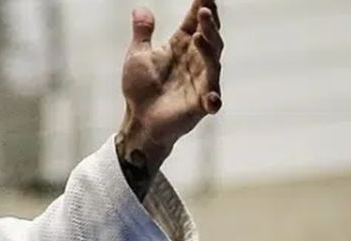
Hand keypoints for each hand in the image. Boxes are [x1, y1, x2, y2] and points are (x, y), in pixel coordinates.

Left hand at [117, 1, 224, 170]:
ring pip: (213, 62)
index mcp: (182, 46)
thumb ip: (142, 33)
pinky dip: (212, 99)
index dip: (201, 7)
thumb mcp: (137, 57)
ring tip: (198, 36)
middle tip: (204, 10)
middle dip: (209, 24)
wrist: (139, 120)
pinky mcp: (200, 104)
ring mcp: (202, 82)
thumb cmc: (140, 88)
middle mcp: (196, 60)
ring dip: (209, 49)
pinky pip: (211, 100)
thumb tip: (139, 8)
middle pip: (209, 38)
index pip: (195, 23)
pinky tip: (211, 98)